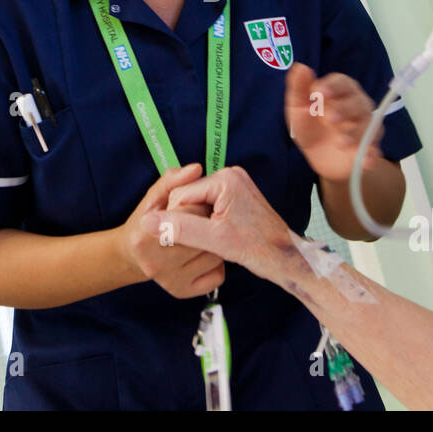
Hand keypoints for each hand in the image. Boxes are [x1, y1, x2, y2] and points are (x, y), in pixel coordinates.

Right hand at [118, 163, 225, 298]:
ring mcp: (169, 281)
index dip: (194, 207)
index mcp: (143, 236)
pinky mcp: (181, 292)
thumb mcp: (154, 196)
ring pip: (212, 256)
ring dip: (214, 243)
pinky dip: (217, 264)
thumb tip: (196, 168)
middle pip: (202, 236)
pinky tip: (205, 253)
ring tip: (204, 236)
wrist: (130, 256)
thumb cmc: (144, 221)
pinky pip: (216, 275)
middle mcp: (154, 263)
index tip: (194, 206)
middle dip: (206, 222)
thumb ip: (172, 180)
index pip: (187, 213)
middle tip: (203, 220)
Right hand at [146, 165, 291, 282]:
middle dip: (188, 220)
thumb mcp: (213, 240)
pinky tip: (216, 235)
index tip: (188, 240)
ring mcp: (235, 183)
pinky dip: (207, 220)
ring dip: (197, 221)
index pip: (181, 195)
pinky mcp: (237, 193)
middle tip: (202, 242)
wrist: (285, 257)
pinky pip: (209, 204)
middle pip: (189, 196)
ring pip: (197, 202)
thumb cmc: (255, 248)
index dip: (177, 220)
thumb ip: (179, 229)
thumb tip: (147, 223)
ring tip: (211, 240)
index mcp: (224, 179)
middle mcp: (230, 174)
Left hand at [285, 62, 383, 181]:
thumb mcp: (297, 106)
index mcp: (341, 90)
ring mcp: (366, 125)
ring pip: (368, 125)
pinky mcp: (369, 147)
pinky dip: (371, 155)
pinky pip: (374, 149)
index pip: (342, 82)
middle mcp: (358, 104)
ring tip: (341, 142)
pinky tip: (366, 161)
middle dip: (344, 110)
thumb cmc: (309, 124)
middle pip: (357, 103)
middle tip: (329, 119)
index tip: (319, 93)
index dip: (332, 86)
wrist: (318, 156)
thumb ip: (299, 87)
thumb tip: (300, 66)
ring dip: (356, 133)